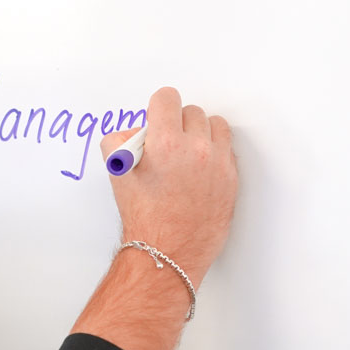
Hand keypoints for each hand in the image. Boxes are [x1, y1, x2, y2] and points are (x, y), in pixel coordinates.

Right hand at [101, 87, 237, 288]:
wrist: (168, 251)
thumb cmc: (144, 216)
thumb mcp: (117, 173)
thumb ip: (120, 141)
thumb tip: (136, 131)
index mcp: (165, 143)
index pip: (168, 98)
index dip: (158, 107)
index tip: (156, 118)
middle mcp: (196, 149)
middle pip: (192, 111)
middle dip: (178, 122)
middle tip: (168, 142)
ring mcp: (218, 164)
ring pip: (215, 125)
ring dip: (201, 133)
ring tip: (187, 152)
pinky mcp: (232, 178)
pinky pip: (227, 148)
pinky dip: (214, 152)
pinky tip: (199, 168)